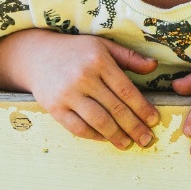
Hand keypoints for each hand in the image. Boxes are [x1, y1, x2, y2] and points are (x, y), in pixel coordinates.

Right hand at [0, 30, 160, 149]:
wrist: (36, 55)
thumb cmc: (75, 51)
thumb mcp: (102, 46)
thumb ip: (129, 57)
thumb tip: (154, 66)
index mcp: (99, 60)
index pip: (126, 89)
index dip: (142, 108)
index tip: (154, 120)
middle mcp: (84, 77)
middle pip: (115, 108)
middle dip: (134, 127)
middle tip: (147, 139)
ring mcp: (67, 93)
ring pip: (98, 121)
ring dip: (116, 136)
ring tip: (128, 143)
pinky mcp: (54, 107)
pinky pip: (78, 127)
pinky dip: (94, 136)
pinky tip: (106, 138)